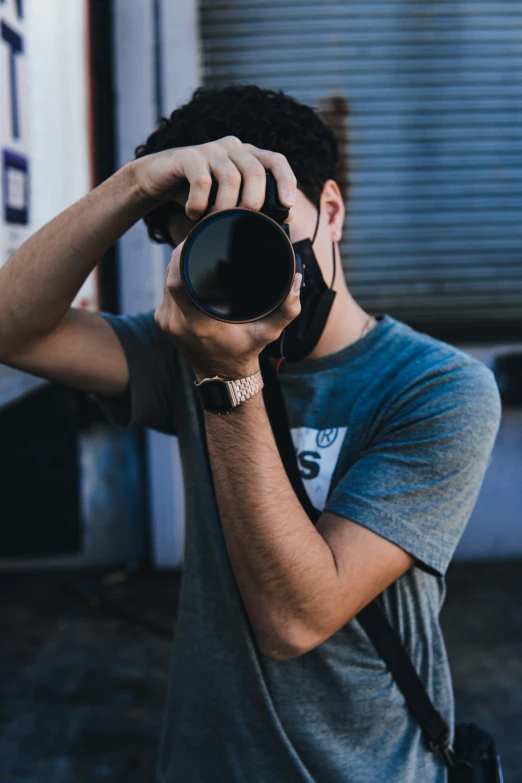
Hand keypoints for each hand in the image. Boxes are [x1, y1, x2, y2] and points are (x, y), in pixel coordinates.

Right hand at [131, 135, 296, 219]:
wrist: (158, 179)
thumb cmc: (199, 192)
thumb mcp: (228, 197)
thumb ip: (252, 204)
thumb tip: (286, 219)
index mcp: (248, 156)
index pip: (276, 160)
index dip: (286, 180)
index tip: (288, 205)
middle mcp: (233, 148)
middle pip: (255, 171)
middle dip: (253, 201)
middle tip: (242, 221)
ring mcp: (210, 150)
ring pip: (230, 177)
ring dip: (224, 207)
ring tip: (213, 221)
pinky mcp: (187, 156)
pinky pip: (201, 181)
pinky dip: (200, 203)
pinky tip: (194, 214)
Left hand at [154, 242, 302, 379]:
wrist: (223, 377)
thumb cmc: (245, 352)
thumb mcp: (268, 333)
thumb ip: (286, 310)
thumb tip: (297, 280)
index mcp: (197, 323)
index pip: (177, 280)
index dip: (182, 254)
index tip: (196, 238)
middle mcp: (176, 322)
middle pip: (169, 275)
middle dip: (181, 253)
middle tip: (200, 237)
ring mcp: (166, 322)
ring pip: (165, 280)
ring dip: (177, 264)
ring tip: (195, 248)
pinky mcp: (162, 321)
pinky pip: (165, 291)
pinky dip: (175, 277)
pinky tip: (187, 268)